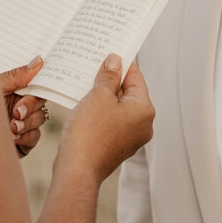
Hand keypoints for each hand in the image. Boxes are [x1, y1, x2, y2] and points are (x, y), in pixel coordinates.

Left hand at [0, 55, 49, 157]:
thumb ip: (17, 76)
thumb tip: (39, 61)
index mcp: (16, 90)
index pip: (36, 87)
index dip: (36, 92)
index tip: (26, 97)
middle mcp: (21, 106)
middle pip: (40, 105)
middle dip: (30, 109)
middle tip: (16, 113)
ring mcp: (22, 124)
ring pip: (39, 122)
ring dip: (28, 124)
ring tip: (11, 127)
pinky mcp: (21, 142)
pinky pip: (33, 139)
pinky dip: (26, 138)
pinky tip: (13, 138)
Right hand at [54, 54, 153, 183]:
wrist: (77, 170)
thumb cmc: (90, 133)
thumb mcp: (98, 96)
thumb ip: (108, 76)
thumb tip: (115, 61)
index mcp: (144, 110)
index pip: (136, 77)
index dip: (121, 63)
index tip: (108, 52)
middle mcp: (142, 124)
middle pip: (128, 92)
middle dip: (110, 79)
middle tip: (93, 66)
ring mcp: (130, 137)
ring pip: (117, 107)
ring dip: (103, 95)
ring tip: (85, 83)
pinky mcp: (116, 145)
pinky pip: (110, 120)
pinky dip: (99, 110)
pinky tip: (84, 104)